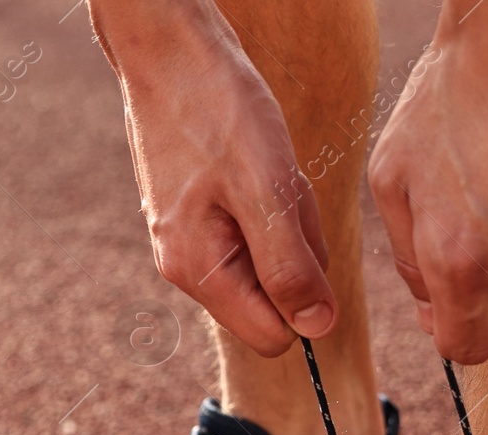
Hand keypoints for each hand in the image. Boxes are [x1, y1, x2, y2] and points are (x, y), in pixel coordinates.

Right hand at [90, 0, 334, 355]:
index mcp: (199, 271)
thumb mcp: (268, 190)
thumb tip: (317, 329)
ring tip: (265, 166)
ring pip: (269, 257)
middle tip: (281, 190)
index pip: (273, 336)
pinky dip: (271, 197)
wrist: (170, 46)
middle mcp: (186, 266)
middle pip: (273, 296)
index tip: (303, 238)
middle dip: (296, 252)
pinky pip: (256, 226)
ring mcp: (189, 240)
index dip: (305, 298)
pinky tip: (254, 158)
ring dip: (286, 218)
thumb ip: (291, 267)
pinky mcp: (197, 214)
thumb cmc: (217, 108)